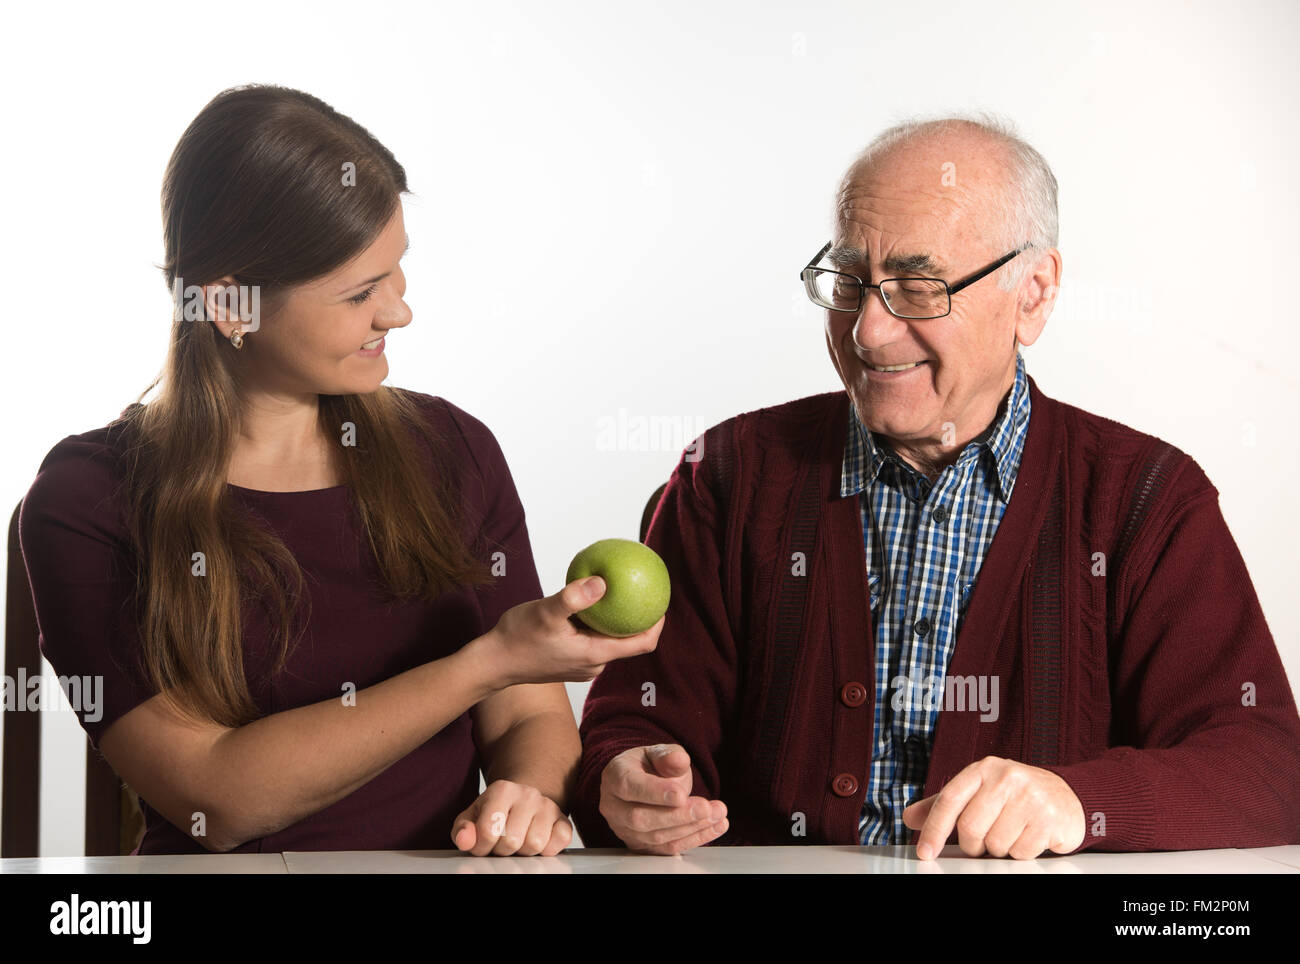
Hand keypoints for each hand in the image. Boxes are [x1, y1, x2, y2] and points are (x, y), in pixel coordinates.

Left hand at [451, 779, 572, 855]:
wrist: (522, 802)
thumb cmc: (494, 814)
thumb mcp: (472, 818)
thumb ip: (462, 830)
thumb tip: (465, 840)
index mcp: (502, 790)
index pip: (488, 831)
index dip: (481, 847)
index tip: (482, 845)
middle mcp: (528, 794)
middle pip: (512, 841)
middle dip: (502, 850)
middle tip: (501, 844)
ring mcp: (548, 806)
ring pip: (535, 844)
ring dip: (523, 852)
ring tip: (518, 842)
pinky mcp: (564, 820)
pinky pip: (559, 842)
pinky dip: (547, 850)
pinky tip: (536, 843)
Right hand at [475, 577, 663, 688]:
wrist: (493, 663)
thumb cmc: (517, 638)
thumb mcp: (545, 612)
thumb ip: (573, 598)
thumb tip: (602, 582)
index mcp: (595, 655)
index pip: (642, 644)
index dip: (657, 624)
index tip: (662, 601)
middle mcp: (594, 664)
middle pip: (629, 642)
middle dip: (638, 617)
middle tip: (642, 590)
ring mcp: (582, 665)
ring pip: (609, 640)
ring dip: (616, 620)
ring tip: (618, 592)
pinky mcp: (570, 661)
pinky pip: (594, 640)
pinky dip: (598, 623)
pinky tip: (590, 603)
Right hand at [599, 744, 727, 854]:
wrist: (645, 781)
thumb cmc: (649, 766)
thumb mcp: (659, 753)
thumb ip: (668, 756)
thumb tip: (679, 760)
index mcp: (615, 776)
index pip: (629, 787)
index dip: (655, 792)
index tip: (681, 795)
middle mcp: (614, 806)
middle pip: (641, 818)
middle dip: (678, 815)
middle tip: (706, 808)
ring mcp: (625, 829)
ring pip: (656, 837)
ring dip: (691, 827)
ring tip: (717, 813)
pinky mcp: (641, 846)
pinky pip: (667, 848)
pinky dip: (695, 838)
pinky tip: (715, 826)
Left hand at [902, 756, 1085, 859]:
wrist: (1066, 795)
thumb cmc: (1014, 795)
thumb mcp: (978, 791)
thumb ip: (944, 804)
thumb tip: (910, 818)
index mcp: (983, 769)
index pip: (949, 799)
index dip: (933, 828)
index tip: (925, 852)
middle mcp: (1006, 778)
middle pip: (970, 828)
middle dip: (972, 844)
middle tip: (982, 841)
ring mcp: (1030, 797)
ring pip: (995, 844)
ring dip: (998, 848)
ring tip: (1010, 832)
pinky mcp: (1049, 819)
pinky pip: (1020, 852)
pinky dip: (1020, 852)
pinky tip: (1028, 836)